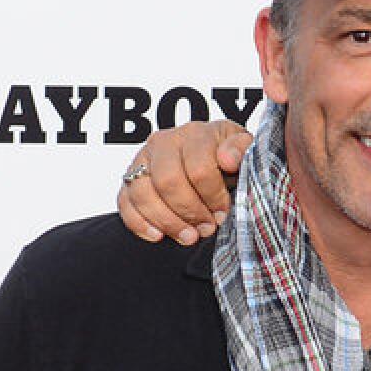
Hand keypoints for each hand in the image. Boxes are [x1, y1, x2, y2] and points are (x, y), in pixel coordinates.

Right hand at [117, 120, 253, 244]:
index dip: (213, 197)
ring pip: (143, 193)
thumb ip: (241, 150)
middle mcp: (164, 142)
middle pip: (168, 182)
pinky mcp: (130, 178)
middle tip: (206, 228)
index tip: (223, 213)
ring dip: (167, 221)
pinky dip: (139, 223)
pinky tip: (158, 236)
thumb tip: (228, 159)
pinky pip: (124, 201)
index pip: (199, 168)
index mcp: (195, 133)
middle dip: (189, 211)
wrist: (212, 157)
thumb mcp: (245, 149)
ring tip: (188, 237)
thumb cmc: (229, 156)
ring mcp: (143, 159)